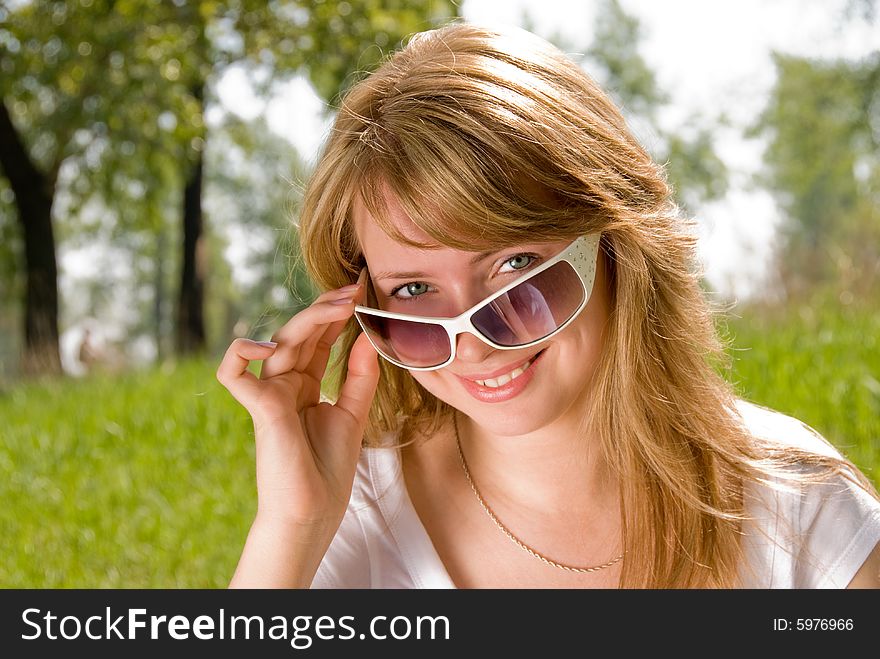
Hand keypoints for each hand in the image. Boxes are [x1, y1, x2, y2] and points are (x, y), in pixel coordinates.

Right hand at [217, 281, 378, 538]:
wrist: (313, 512)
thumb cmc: (329, 469)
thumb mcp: (352, 413)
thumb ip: (359, 375)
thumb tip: (368, 335)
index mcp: (305, 385)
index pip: (317, 339)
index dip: (335, 314)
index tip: (359, 292)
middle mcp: (285, 384)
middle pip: (299, 334)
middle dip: (326, 308)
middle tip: (353, 290)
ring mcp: (270, 394)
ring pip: (279, 342)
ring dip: (309, 319)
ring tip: (340, 305)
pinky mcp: (259, 408)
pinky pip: (233, 373)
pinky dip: (242, 352)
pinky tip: (272, 345)